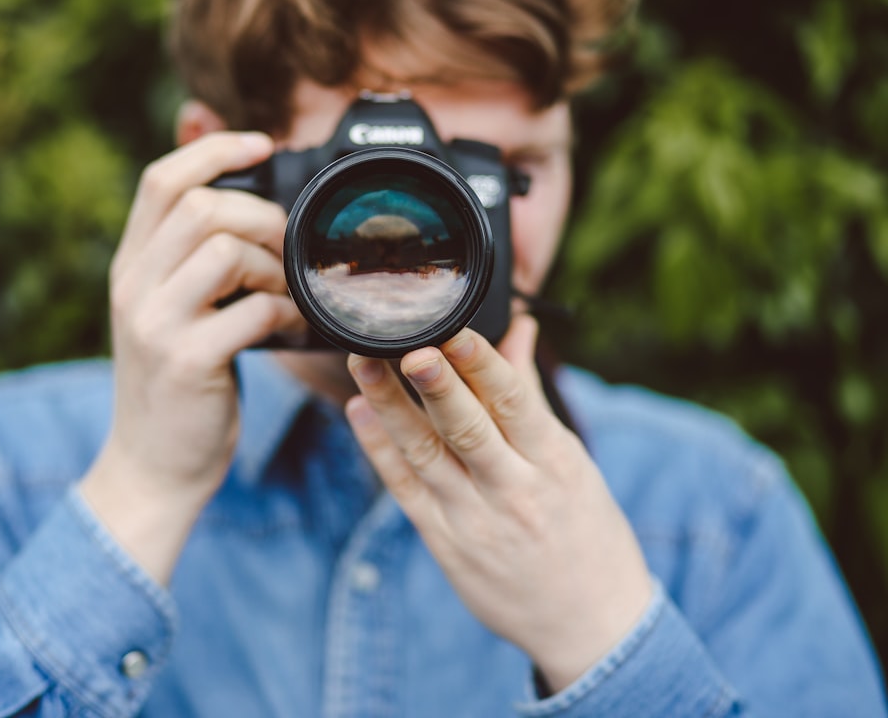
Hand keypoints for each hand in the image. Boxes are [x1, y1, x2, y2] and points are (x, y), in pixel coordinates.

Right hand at [81, 132, 304, 583]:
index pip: (163, 179)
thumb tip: (242, 205)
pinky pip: (250, 310)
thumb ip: (191, 261)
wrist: (152, 467)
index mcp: (130, 267)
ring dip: (273, 267)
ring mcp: (155, 324)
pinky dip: (284, 313)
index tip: (263, 144)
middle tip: (285, 251)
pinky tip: (291, 330)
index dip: (214, 149)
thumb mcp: (169, 313)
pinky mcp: (187, 361)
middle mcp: (133, 286)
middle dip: (262, 217)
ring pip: (225, 249)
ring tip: (284, 295)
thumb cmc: (176, 386)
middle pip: (201, 206)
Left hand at [345, 314, 652, 689]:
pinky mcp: (446, 543)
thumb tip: (519, 328)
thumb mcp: (571, 461)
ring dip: (391, 409)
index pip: (516, 404)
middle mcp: (514, 491)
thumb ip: (531, 394)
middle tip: (405, 344)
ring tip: (362, 365)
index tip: (455, 329)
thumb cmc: (586, 531)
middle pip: (467, 429)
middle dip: (435, 386)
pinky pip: (406, 491)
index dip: (483, 365)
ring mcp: (475, 521)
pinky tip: (360, 413)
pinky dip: (380, 451)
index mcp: (556, 464)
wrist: (591, 623)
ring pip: (426, 456)